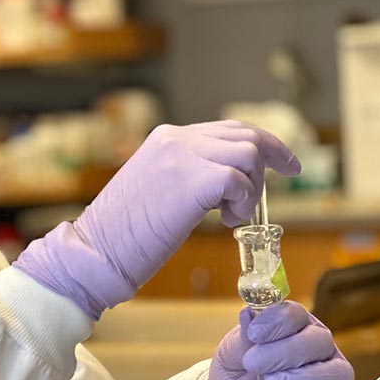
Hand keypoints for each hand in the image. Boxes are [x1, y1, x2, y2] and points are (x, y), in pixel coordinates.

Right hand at [12, 121, 299, 318]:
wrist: (95, 251)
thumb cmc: (124, 234)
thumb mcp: (156, 188)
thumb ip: (188, 174)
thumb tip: (230, 182)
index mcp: (166, 138)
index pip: (228, 129)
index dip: (263, 144)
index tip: (284, 164)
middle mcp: (175, 139)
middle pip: (245, 135)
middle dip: (272, 159)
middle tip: (284, 182)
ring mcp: (181, 157)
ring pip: (248, 156)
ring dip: (251, 190)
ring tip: (231, 216)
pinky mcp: (189, 181)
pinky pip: (239, 181)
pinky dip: (243, 204)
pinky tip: (226, 222)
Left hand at [207, 301, 353, 379]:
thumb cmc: (236, 377)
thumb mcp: (230, 355)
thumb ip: (242, 337)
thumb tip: (249, 313)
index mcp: (293, 328)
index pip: (296, 314)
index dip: (277, 320)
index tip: (254, 333)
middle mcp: (317, 349)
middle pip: (320, 340)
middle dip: (285, 351)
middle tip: (254, 363)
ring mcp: (328, 379)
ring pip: (337, 372)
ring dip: (302, 378)